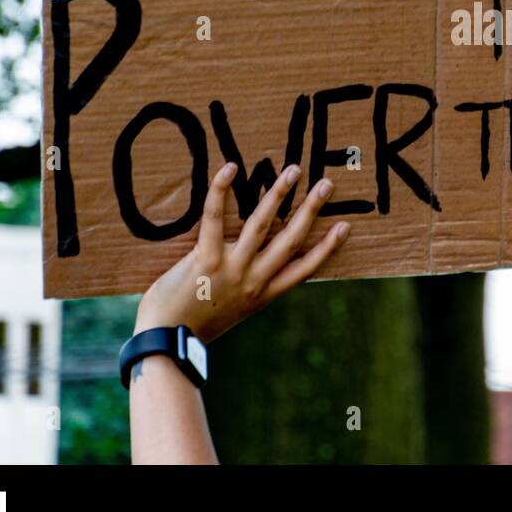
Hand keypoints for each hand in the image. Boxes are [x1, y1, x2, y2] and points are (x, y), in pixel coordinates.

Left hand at [134, 162, 348, 341]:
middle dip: (311, 210)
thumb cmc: (191, 326)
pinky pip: (216, 218)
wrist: (166, 342)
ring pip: (263, 224)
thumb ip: (241, 288)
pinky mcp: (207, 258)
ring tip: (294, 171)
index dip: (327, 247)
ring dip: (280, 195)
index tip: (345, 227)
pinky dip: (222, 191)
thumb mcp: (229, 311)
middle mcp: (254, 279)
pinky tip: (231, 169)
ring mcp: (233, 268)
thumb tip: (242, 263)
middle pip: (292, 239)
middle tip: (327, 185)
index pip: (305, 269)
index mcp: (263, 294)